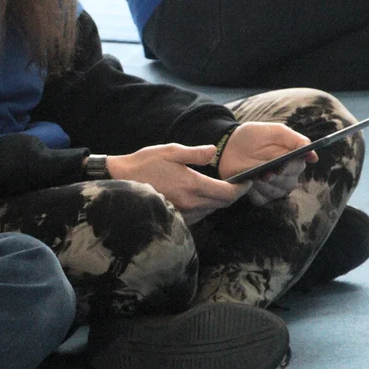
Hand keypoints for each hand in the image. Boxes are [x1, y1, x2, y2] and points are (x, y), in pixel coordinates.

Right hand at [106, 142, 245, 221]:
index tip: (247, 181)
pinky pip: (199, 214)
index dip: (242, 189)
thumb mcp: (171, 151)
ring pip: (212, 209)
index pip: (228, 193)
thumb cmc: (145, 163)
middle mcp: (191, 203)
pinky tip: (198, 195)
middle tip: (237, 183)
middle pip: (223, 204)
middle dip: (232, 194)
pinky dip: (205, 206)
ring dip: (217, 200)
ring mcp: (184, 213)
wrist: (120, 181)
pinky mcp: (177, 218)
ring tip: (217, 188)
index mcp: (193, 185)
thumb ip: (195, 153)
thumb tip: (213, 151)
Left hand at [217, 122, 313, 205]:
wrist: (228, 145)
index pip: (297, 167)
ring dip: (265, 185)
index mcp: (292, 159)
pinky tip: (248, 184)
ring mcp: (273, 187)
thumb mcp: (275, 132)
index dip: (290, 168)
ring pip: (276, 192)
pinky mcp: (259, 195)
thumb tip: (314, 156)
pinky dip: (255, 193)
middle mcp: (286, 176)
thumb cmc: (254, 136)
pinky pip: (262, 199)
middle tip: (264, 173)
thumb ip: (295, 140)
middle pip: (288, 183)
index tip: (280, 166)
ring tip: (254, 176)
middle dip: (276, 178)